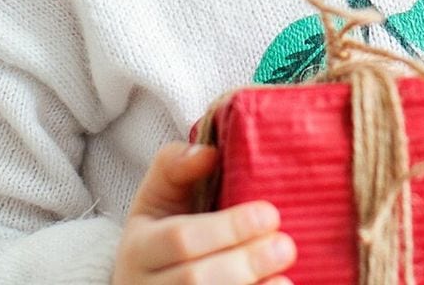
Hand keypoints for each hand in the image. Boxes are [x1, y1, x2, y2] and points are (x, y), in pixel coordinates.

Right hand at [112, 141, 296, 284]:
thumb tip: (209, 153)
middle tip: (285, 246)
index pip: (180, 240)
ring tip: (284, 274)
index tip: (269, 213)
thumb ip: (176, 166)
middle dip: (245, 262)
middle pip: (195, 280)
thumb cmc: (161, 233)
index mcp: (138, 248)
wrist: (145, 283)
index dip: (229, 228)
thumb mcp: (158, 196)